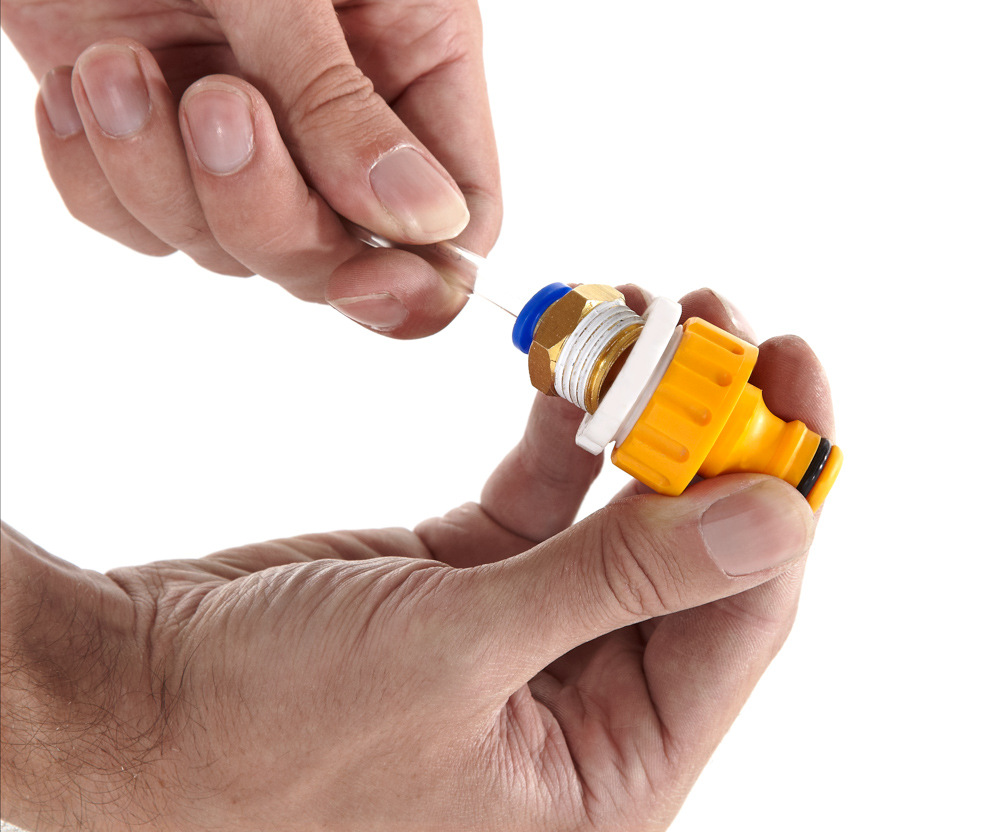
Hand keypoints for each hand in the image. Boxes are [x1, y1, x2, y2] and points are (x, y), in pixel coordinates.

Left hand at [0, 0, 499, 334]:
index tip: (361, 281)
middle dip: (265, 208)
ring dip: (161, 176)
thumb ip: (335, 92)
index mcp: (412, 37)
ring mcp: (251, 127)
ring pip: (238, 248)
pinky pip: (145, 225)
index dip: (425, 269)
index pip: (462, 203)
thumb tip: (425, 219)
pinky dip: (100, 176)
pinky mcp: (158, 139)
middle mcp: (344, 98)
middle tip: (211, 105)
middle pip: (345, 249)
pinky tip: (81, 82)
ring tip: (115, 64)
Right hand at [0, 290, 831, 830]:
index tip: (796, 375)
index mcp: (606, 773)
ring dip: (643, 409)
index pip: (738, 618)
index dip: (776, 490)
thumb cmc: (273, 727)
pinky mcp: (473, 571)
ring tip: (665, 309)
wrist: (137, 695)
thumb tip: (777, 515)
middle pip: (690, 551)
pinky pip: (546, 487)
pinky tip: (577, 356)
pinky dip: (563, 419)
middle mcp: (580, 704)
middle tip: (731, 319)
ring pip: (620, 507)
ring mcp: (526, 628)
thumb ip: (625, 581)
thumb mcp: (462, 654)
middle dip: (715, 431)